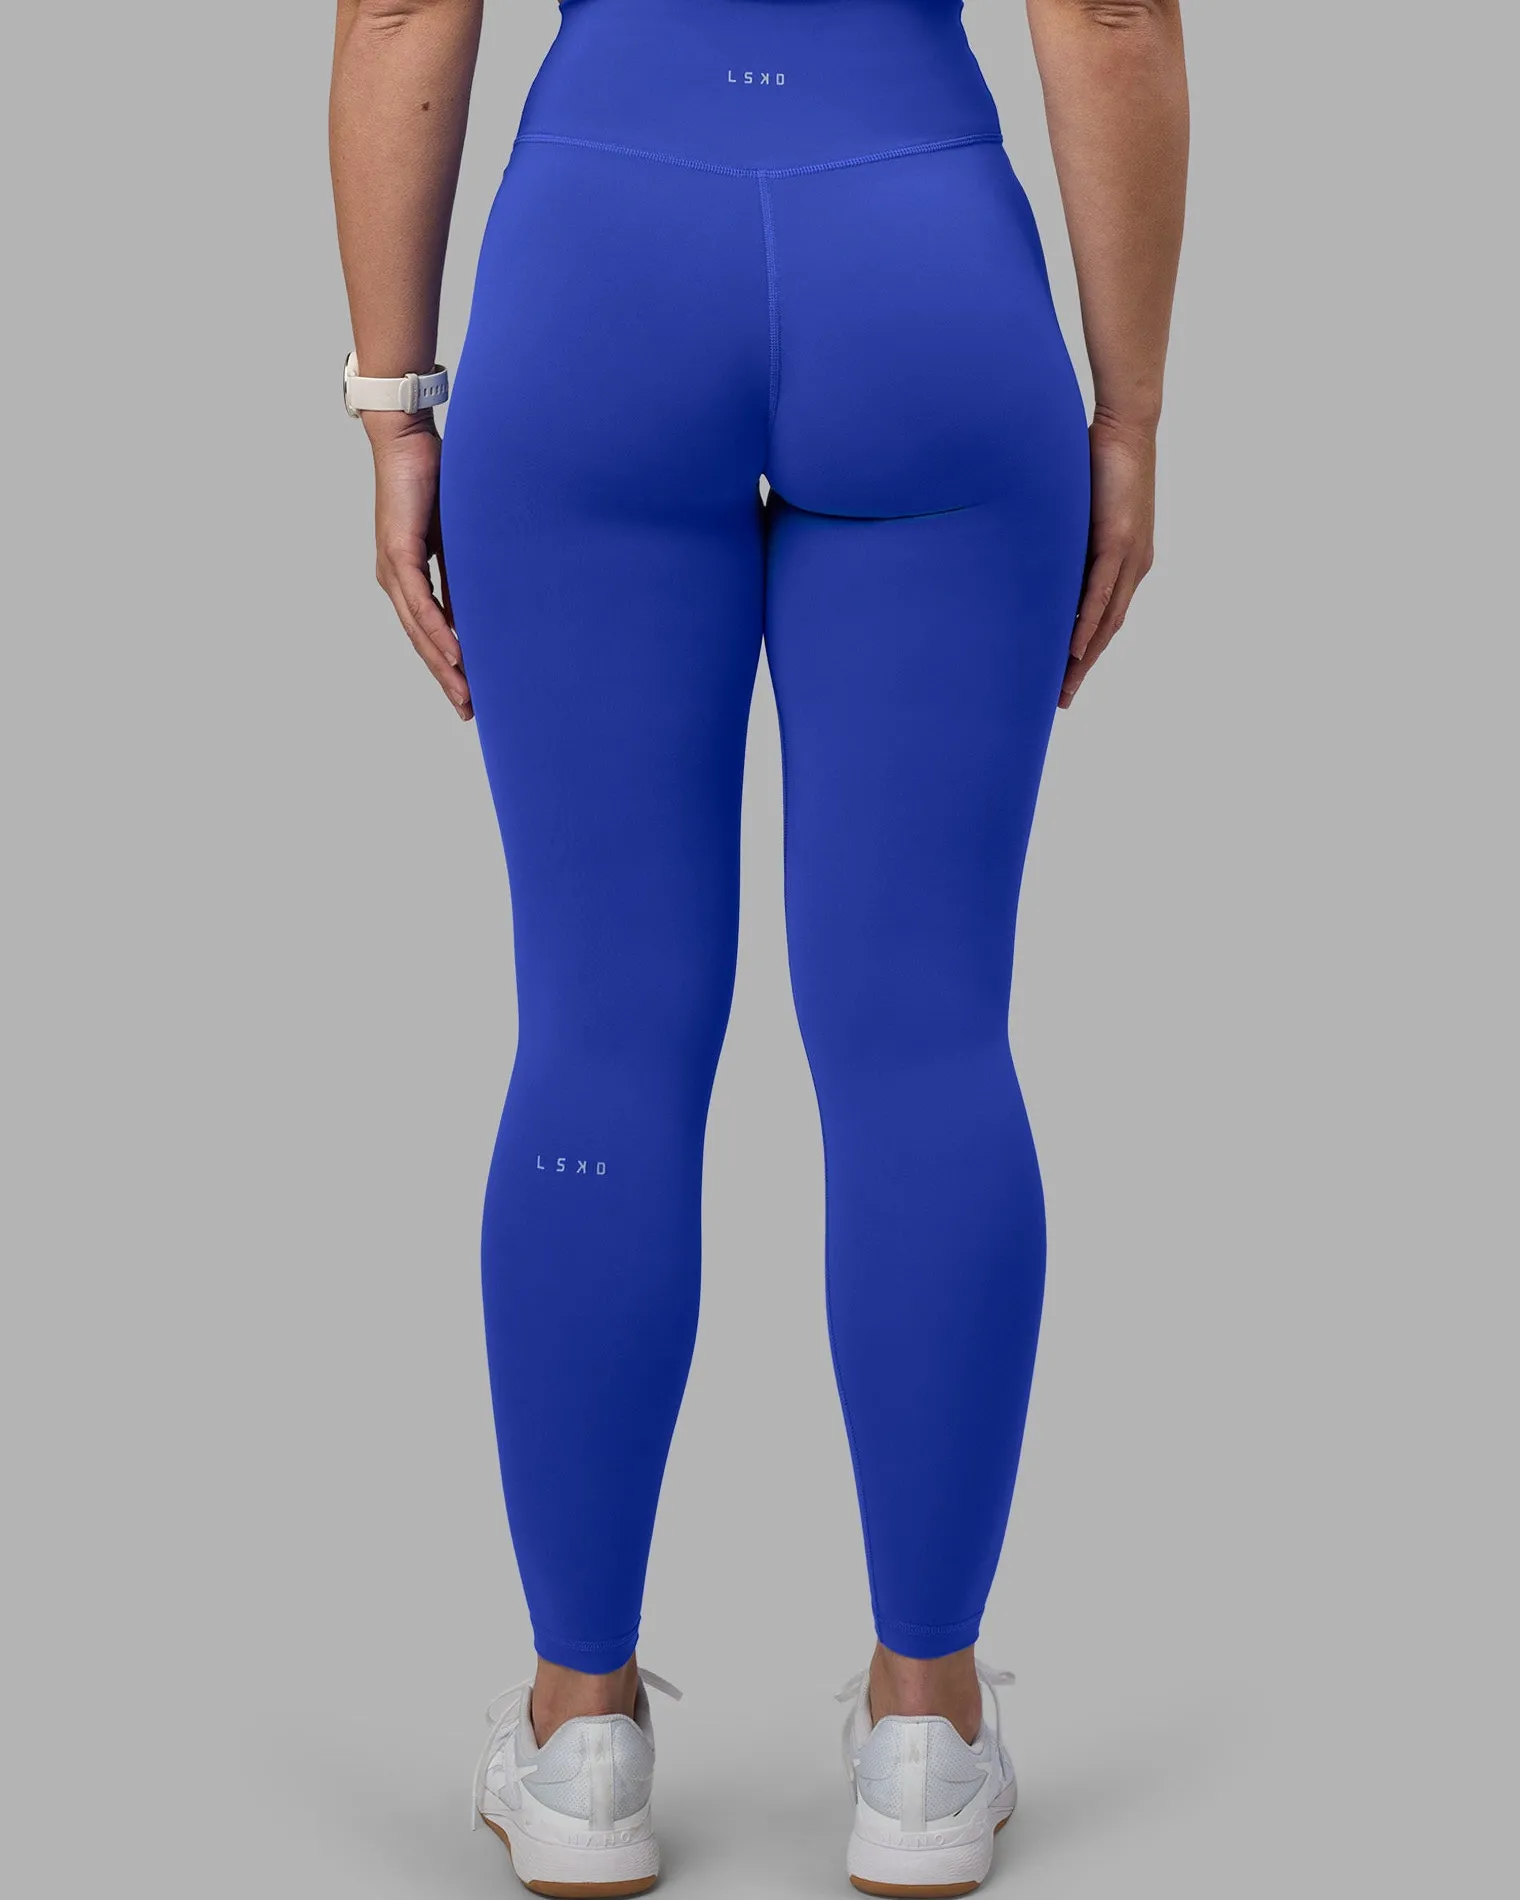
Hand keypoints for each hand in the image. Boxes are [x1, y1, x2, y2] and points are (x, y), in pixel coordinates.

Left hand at [367, 414, 471, 720]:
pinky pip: (419, 602)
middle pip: (420, 641)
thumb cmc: (435, 482)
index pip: (427, 632)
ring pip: (418, 630)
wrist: (408, 440)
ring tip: (464, 693)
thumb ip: (464, 573)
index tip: (468, 694)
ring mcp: (392, 568)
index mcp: (407, 578)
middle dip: (445, 678)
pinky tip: (455, 654)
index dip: (447, 665)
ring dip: (442, 665)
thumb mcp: (457, 539)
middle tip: (468, 710)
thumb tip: (484, 606)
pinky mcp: (398, 552)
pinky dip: (436, 631)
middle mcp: (394, 580)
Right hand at [1060, 412, 1155, 709]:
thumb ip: (1065, 537)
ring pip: (1105, 621)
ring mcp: (1129, 558)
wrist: (1127, 427)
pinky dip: (1087, 625)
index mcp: (1126, 562)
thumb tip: (1036, 553)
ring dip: (1083, 659)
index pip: (1105, 618)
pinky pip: (1100, 594)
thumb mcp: (1079, 511)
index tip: (1064, 679)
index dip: (1085, 653)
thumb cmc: (1100, 461)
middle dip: (1082, 669)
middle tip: (1060, 701)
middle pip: (1106, 631)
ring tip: (1063, 687)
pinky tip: (1073, 651)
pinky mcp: (1119, 542)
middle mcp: (1133, 567)